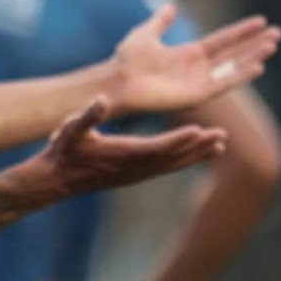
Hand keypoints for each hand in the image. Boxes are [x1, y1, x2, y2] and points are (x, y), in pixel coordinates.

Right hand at [34, 98, 225, 197]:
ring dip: (197, 155)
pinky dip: (185, 161)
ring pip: (174, 164)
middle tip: (222, 136)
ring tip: (220, 145)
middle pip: (173, 157)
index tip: (200, 130)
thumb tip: (101, 100)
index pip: (157, 147)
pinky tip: (197, 155)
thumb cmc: (64, 152)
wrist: (58, 179)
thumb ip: (88, 116)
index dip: (179, 139)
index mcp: (122, 154)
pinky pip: (166, 168)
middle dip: (198, 147)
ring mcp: (137, 174)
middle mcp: (134, 167)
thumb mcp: (71, 130)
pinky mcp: (136, 176)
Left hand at [108, 5, 280, 117]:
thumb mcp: (146, 34)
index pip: (223, 40)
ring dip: (253, 57)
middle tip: (278, 33)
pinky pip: (223, 84)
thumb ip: (160, 21)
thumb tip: (171, 5)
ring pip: (233, 68)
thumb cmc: (126, 61)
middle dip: (255, 44)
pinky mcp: (196, 95)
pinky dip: (240, 76)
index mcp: (188, 54)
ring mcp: (199, 82)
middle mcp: (198, 68)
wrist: (116, 82)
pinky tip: (258, 67)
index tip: (262, 21)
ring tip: (273, 46)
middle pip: (234, 53)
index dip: (241, 31)